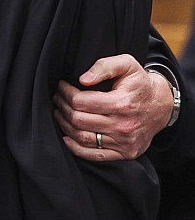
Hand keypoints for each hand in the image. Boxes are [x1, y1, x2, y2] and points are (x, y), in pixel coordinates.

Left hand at [53, 55, 171, 160]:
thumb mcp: (126, 64)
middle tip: (57, 98)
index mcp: (121, 103)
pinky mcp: (125, 153)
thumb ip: (103, 66)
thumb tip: (83, 79)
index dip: (65, 93)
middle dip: (62, 107)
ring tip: (60, 112)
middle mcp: (123, 126)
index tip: (61, 86)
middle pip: (79, 120)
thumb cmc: (140, 82)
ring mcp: (124, 142)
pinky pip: (95, 155)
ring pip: (83, 138)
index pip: (81, 102)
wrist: (161, 104)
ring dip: (65, 125)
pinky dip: (76, 148)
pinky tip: (67, 136)